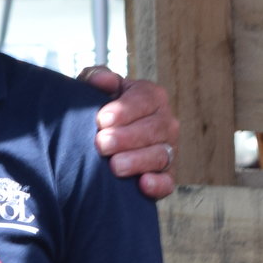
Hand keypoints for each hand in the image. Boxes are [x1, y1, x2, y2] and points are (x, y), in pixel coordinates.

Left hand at [82, 66, 178, 200]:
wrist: (100, 138)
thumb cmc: (99, 108)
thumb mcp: (94, 88)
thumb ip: (96, 78)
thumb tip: (105, 81)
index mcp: (152, 96)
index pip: (145, 100)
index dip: (125, 110)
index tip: (102, 120)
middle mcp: (165, 122)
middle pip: (154, 129)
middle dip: (127, 137)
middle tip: (101, 144)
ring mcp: (169, 150)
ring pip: (161, 155)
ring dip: (138, 161)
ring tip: (114, 166)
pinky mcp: (165, 176)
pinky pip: (168, 182)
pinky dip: (158, 184)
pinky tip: (142, 184)